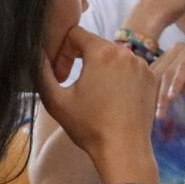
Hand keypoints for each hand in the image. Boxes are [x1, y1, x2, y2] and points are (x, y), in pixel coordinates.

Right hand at [38, 26, 156, 160]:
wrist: (124, 150)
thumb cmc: (89, 127)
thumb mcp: (55, 99)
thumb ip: (40, 70)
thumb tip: (33, 51)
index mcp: (102, 53)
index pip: (75, 33)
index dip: (62, 50)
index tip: (60, 74)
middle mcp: (126, 53)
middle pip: (95, 44)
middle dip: (80, 58)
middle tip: (74, 85)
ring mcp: (142, 65)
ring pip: (113, 56)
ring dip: (100, 68)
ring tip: (94, 94)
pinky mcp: (152, 78)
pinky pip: (129, 68)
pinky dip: (119, 77)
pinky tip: (112, 98)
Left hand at [153, 43, 184, 117]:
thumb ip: (175, 88)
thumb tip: (159, 102)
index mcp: (172, 55)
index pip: (155, 74)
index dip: (149, 92)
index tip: (146, 111)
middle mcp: (176, 50)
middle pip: (158, 74)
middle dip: (152, 96)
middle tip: (149, 115)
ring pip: (168, 74)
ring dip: (163, 95)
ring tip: (161, 111)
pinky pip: (182, 70)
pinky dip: (176, 84)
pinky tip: (172, 97)